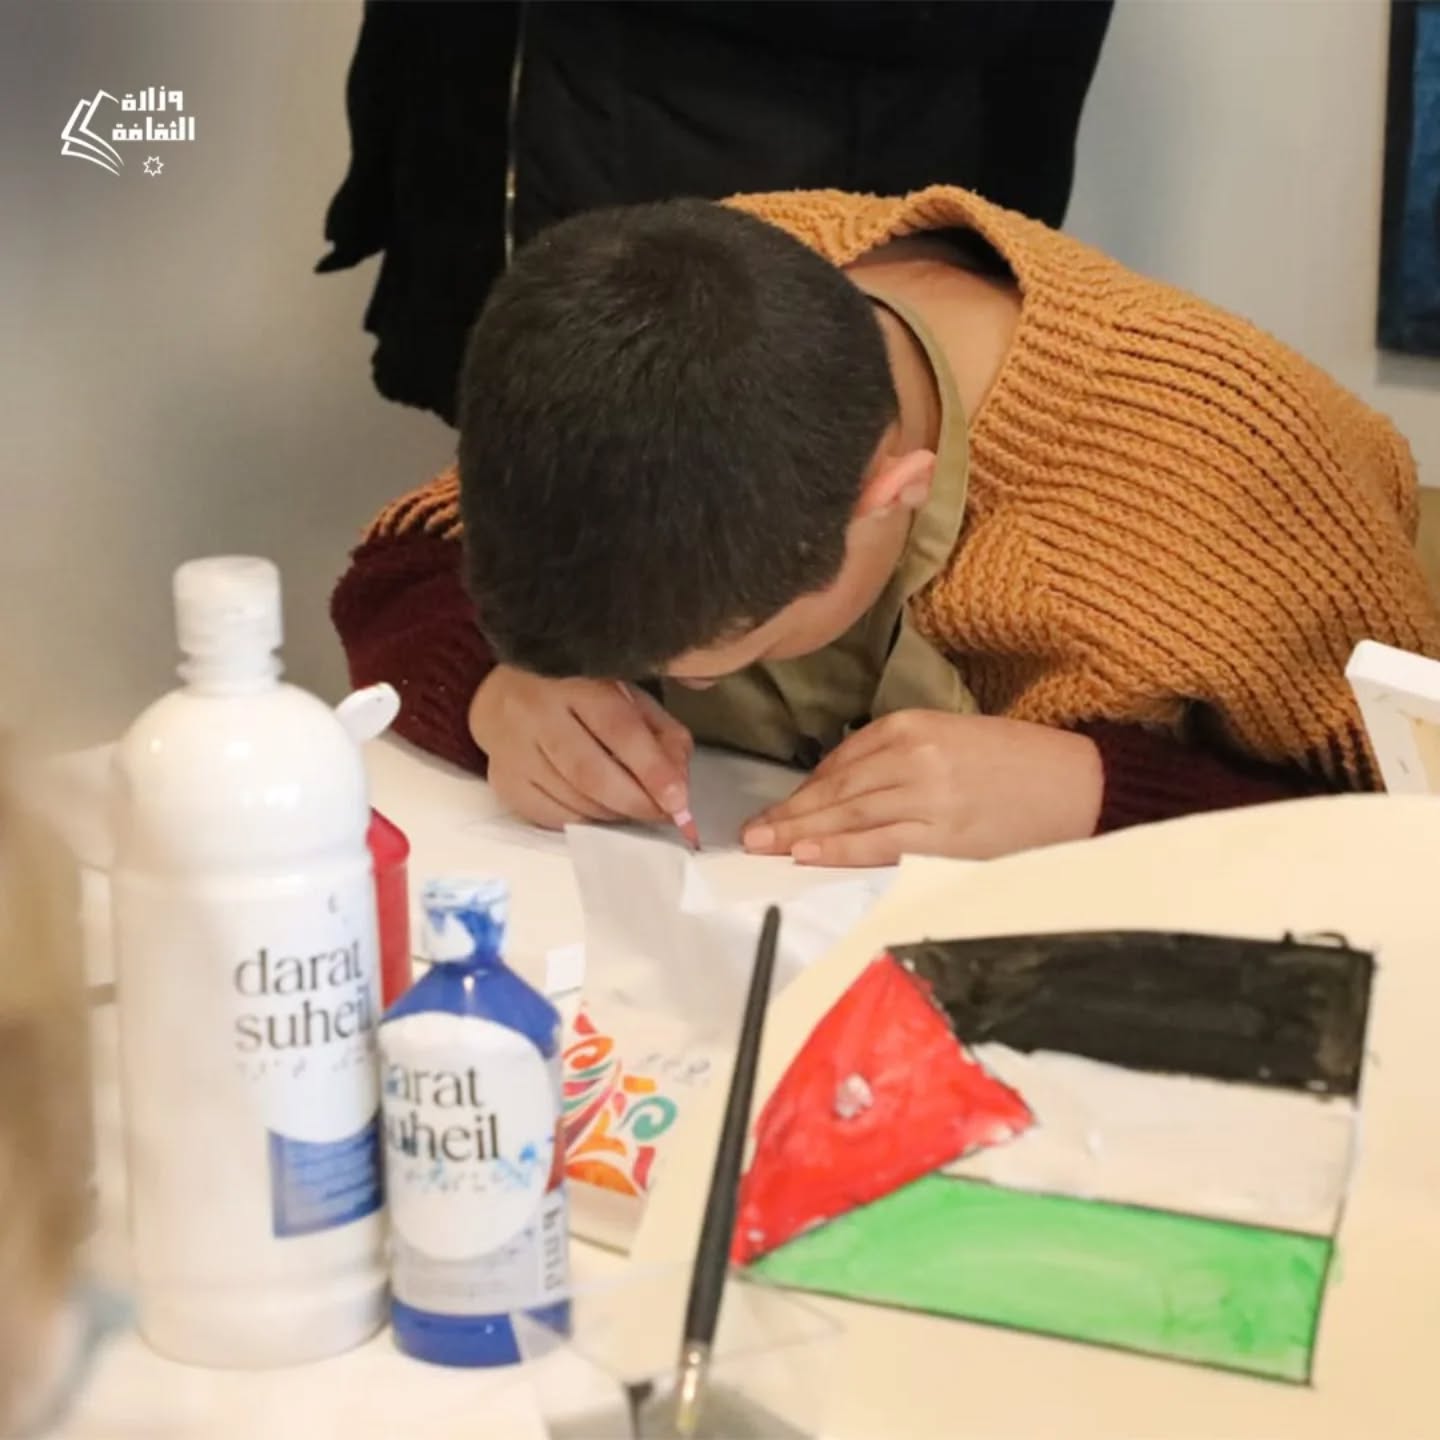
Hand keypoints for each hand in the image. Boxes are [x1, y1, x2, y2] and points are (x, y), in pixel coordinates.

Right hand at [469, 667, 693, 830]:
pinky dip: (584, 821)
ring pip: (572, 798)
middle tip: (663, 814)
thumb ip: (661, 733)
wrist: (503, 693)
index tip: (679, 800)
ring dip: (613, 814)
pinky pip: (550, 816)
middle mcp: (538, 713)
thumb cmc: (578, 694)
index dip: (652, 768)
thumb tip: (679, 783)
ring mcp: (514, 749)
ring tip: (633, 808)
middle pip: (591, 772)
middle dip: (635, 802)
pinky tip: (598, 811)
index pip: (619, 729)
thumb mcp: (626, 694)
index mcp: (575, 681)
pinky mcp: (503, 780)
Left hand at [742, 712, 1101, 865]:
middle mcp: (914, 756)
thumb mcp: (952, 737)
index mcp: (915, 724)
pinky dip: (838, 848)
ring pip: (849, 814)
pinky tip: (807, 852)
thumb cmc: (1016, 763)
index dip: (807, 786)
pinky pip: (878, 844)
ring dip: (801, 830)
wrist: (1079, 784)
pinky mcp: (944, 836)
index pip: (843, 757)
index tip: (780, 805)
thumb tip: (845, 789)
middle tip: (749, 830)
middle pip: (837, 786)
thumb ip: (900, 756)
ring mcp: (927, 797)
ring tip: (763, 843)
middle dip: (789, 810)